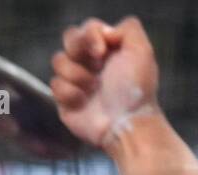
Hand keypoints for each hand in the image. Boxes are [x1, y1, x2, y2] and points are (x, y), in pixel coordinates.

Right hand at [50, 16, 158, 147]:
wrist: (126, 124)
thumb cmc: (135, 90)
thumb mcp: (142, 52)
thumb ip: (129, 28)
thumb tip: (106, 32)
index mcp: (109, 51)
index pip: (88, 28)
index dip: (90, 34)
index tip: (102, 51)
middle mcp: (92, 64)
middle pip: (69, 39)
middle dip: (78, 48)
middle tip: (95, 65)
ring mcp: (77, 82)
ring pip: (58, 61)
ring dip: (76, 74)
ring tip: (93, 88)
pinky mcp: (65, 101)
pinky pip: (55, 85)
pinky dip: (70, 93)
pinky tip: (84, 102)